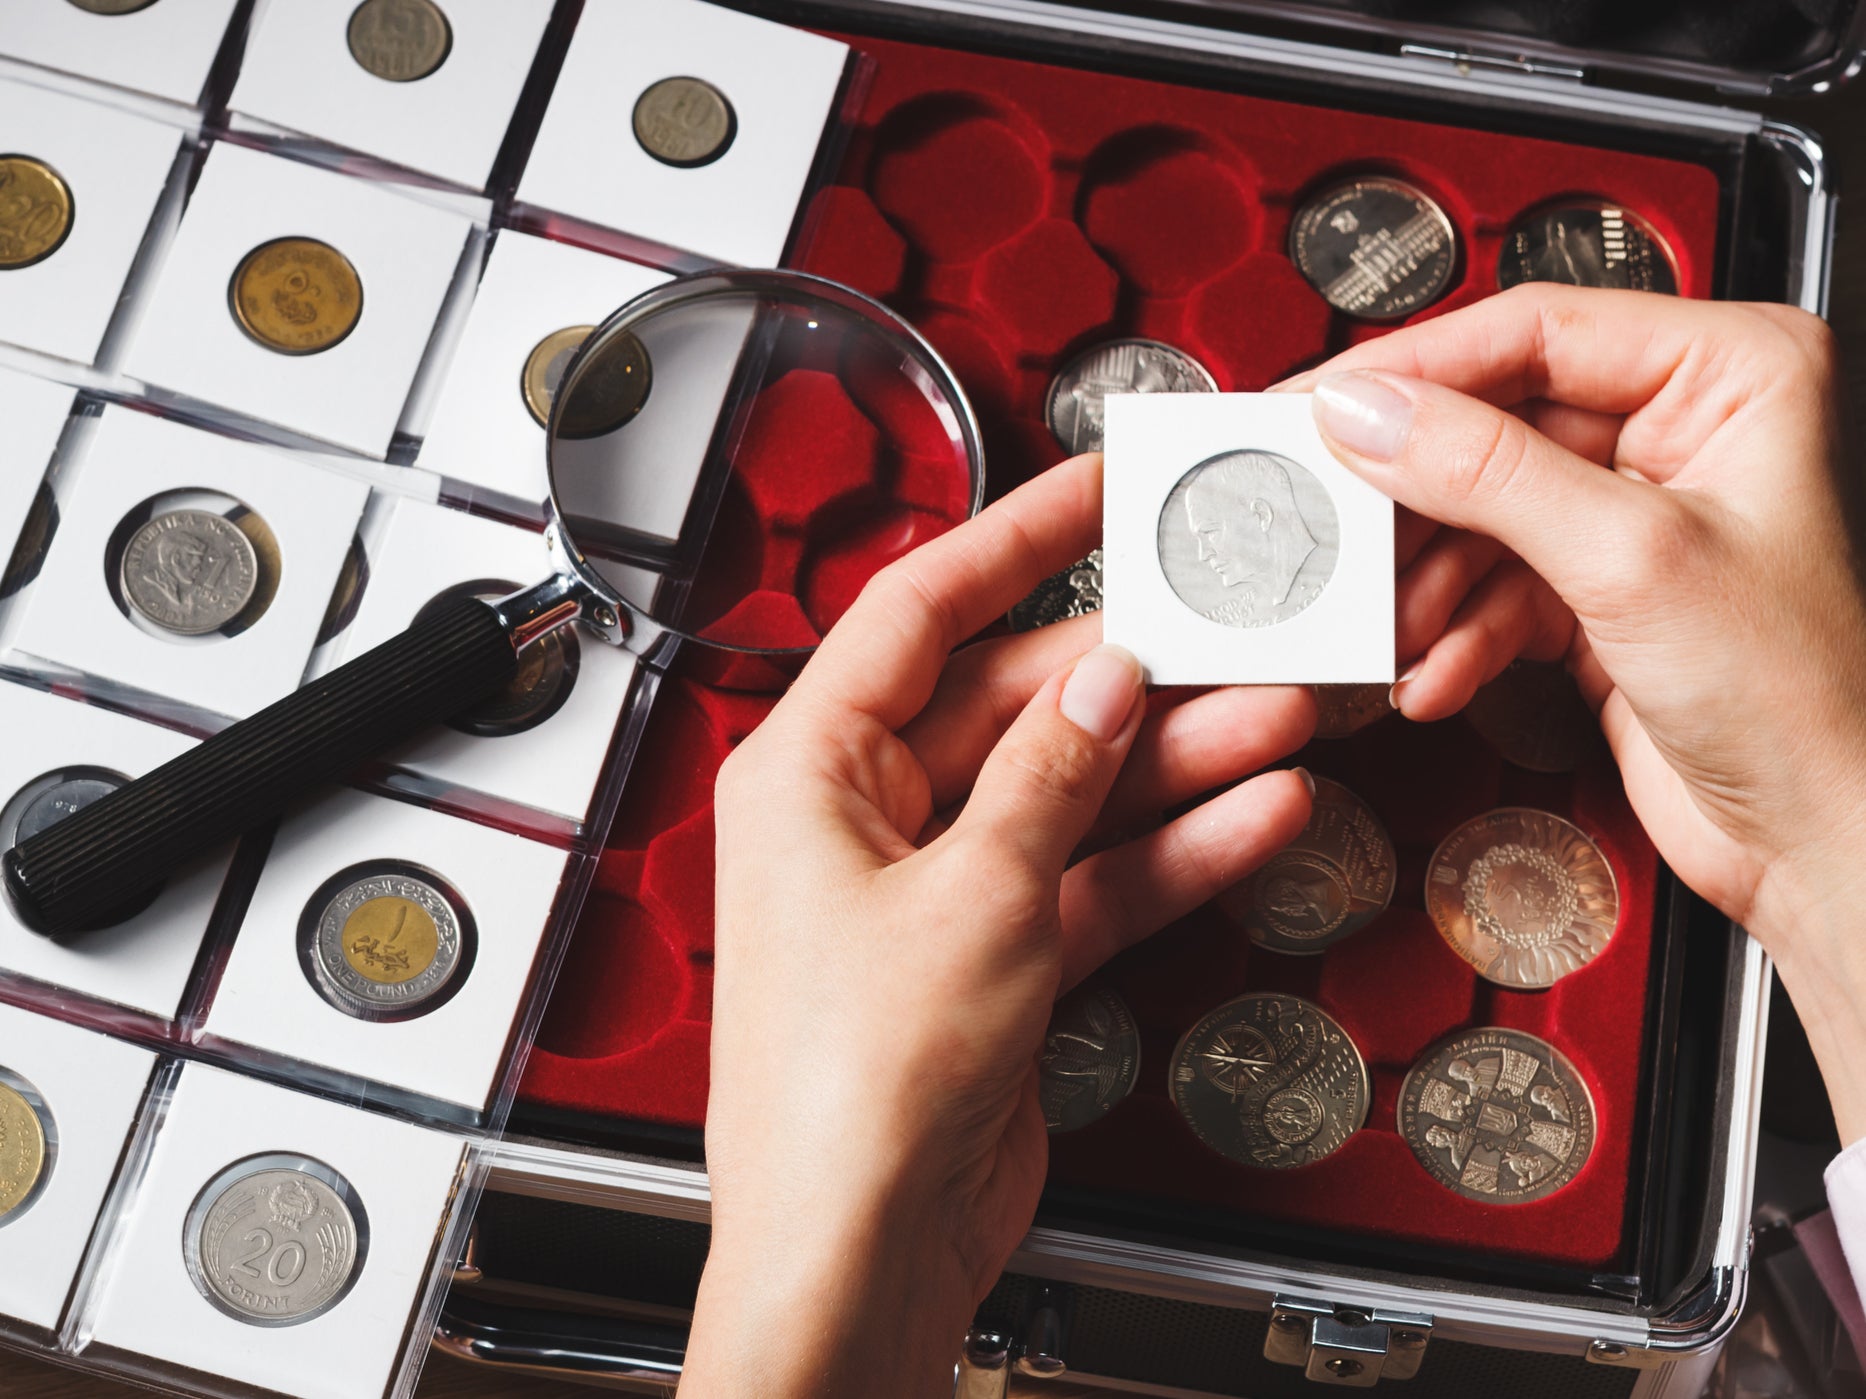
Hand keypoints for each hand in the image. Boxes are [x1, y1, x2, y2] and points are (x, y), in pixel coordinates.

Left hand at [681, 453, 1313, 1398]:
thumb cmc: (848, 1090)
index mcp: (810, 769)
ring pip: (1070, 790)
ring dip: (1175, 760)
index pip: (922, 609)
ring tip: (1280, 713)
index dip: (1019, 537)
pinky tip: (1257, 815)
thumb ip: (1049, 774)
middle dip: (1134, 672)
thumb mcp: (973, 897)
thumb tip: (1100, 677)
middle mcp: (864, 816)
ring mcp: (935, 886)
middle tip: (1234, 626)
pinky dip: (1170, 851)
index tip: (1101, 485)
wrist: (861, 1251)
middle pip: (1016, 702)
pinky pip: (1092, 876)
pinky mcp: (994, 955)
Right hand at [1285, 284, 1865, 1138]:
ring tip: (1389, 628)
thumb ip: (1486, 471)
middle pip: (1493, 425)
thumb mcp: (1629, 558)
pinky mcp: (1597, 589)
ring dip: (1425, 582)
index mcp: (1730, 372)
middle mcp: (1681, 428)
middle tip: (1330, 517)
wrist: (1824, 839)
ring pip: (1480, 512)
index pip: (1537, 331)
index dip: (1418, 369)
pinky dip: (1455, 632)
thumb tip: (1370, 413)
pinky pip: (1492, 584)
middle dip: (1414, 497)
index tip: (1323, 404)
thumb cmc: (1805, 697)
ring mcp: (1633, 512)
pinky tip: (1435, 672)